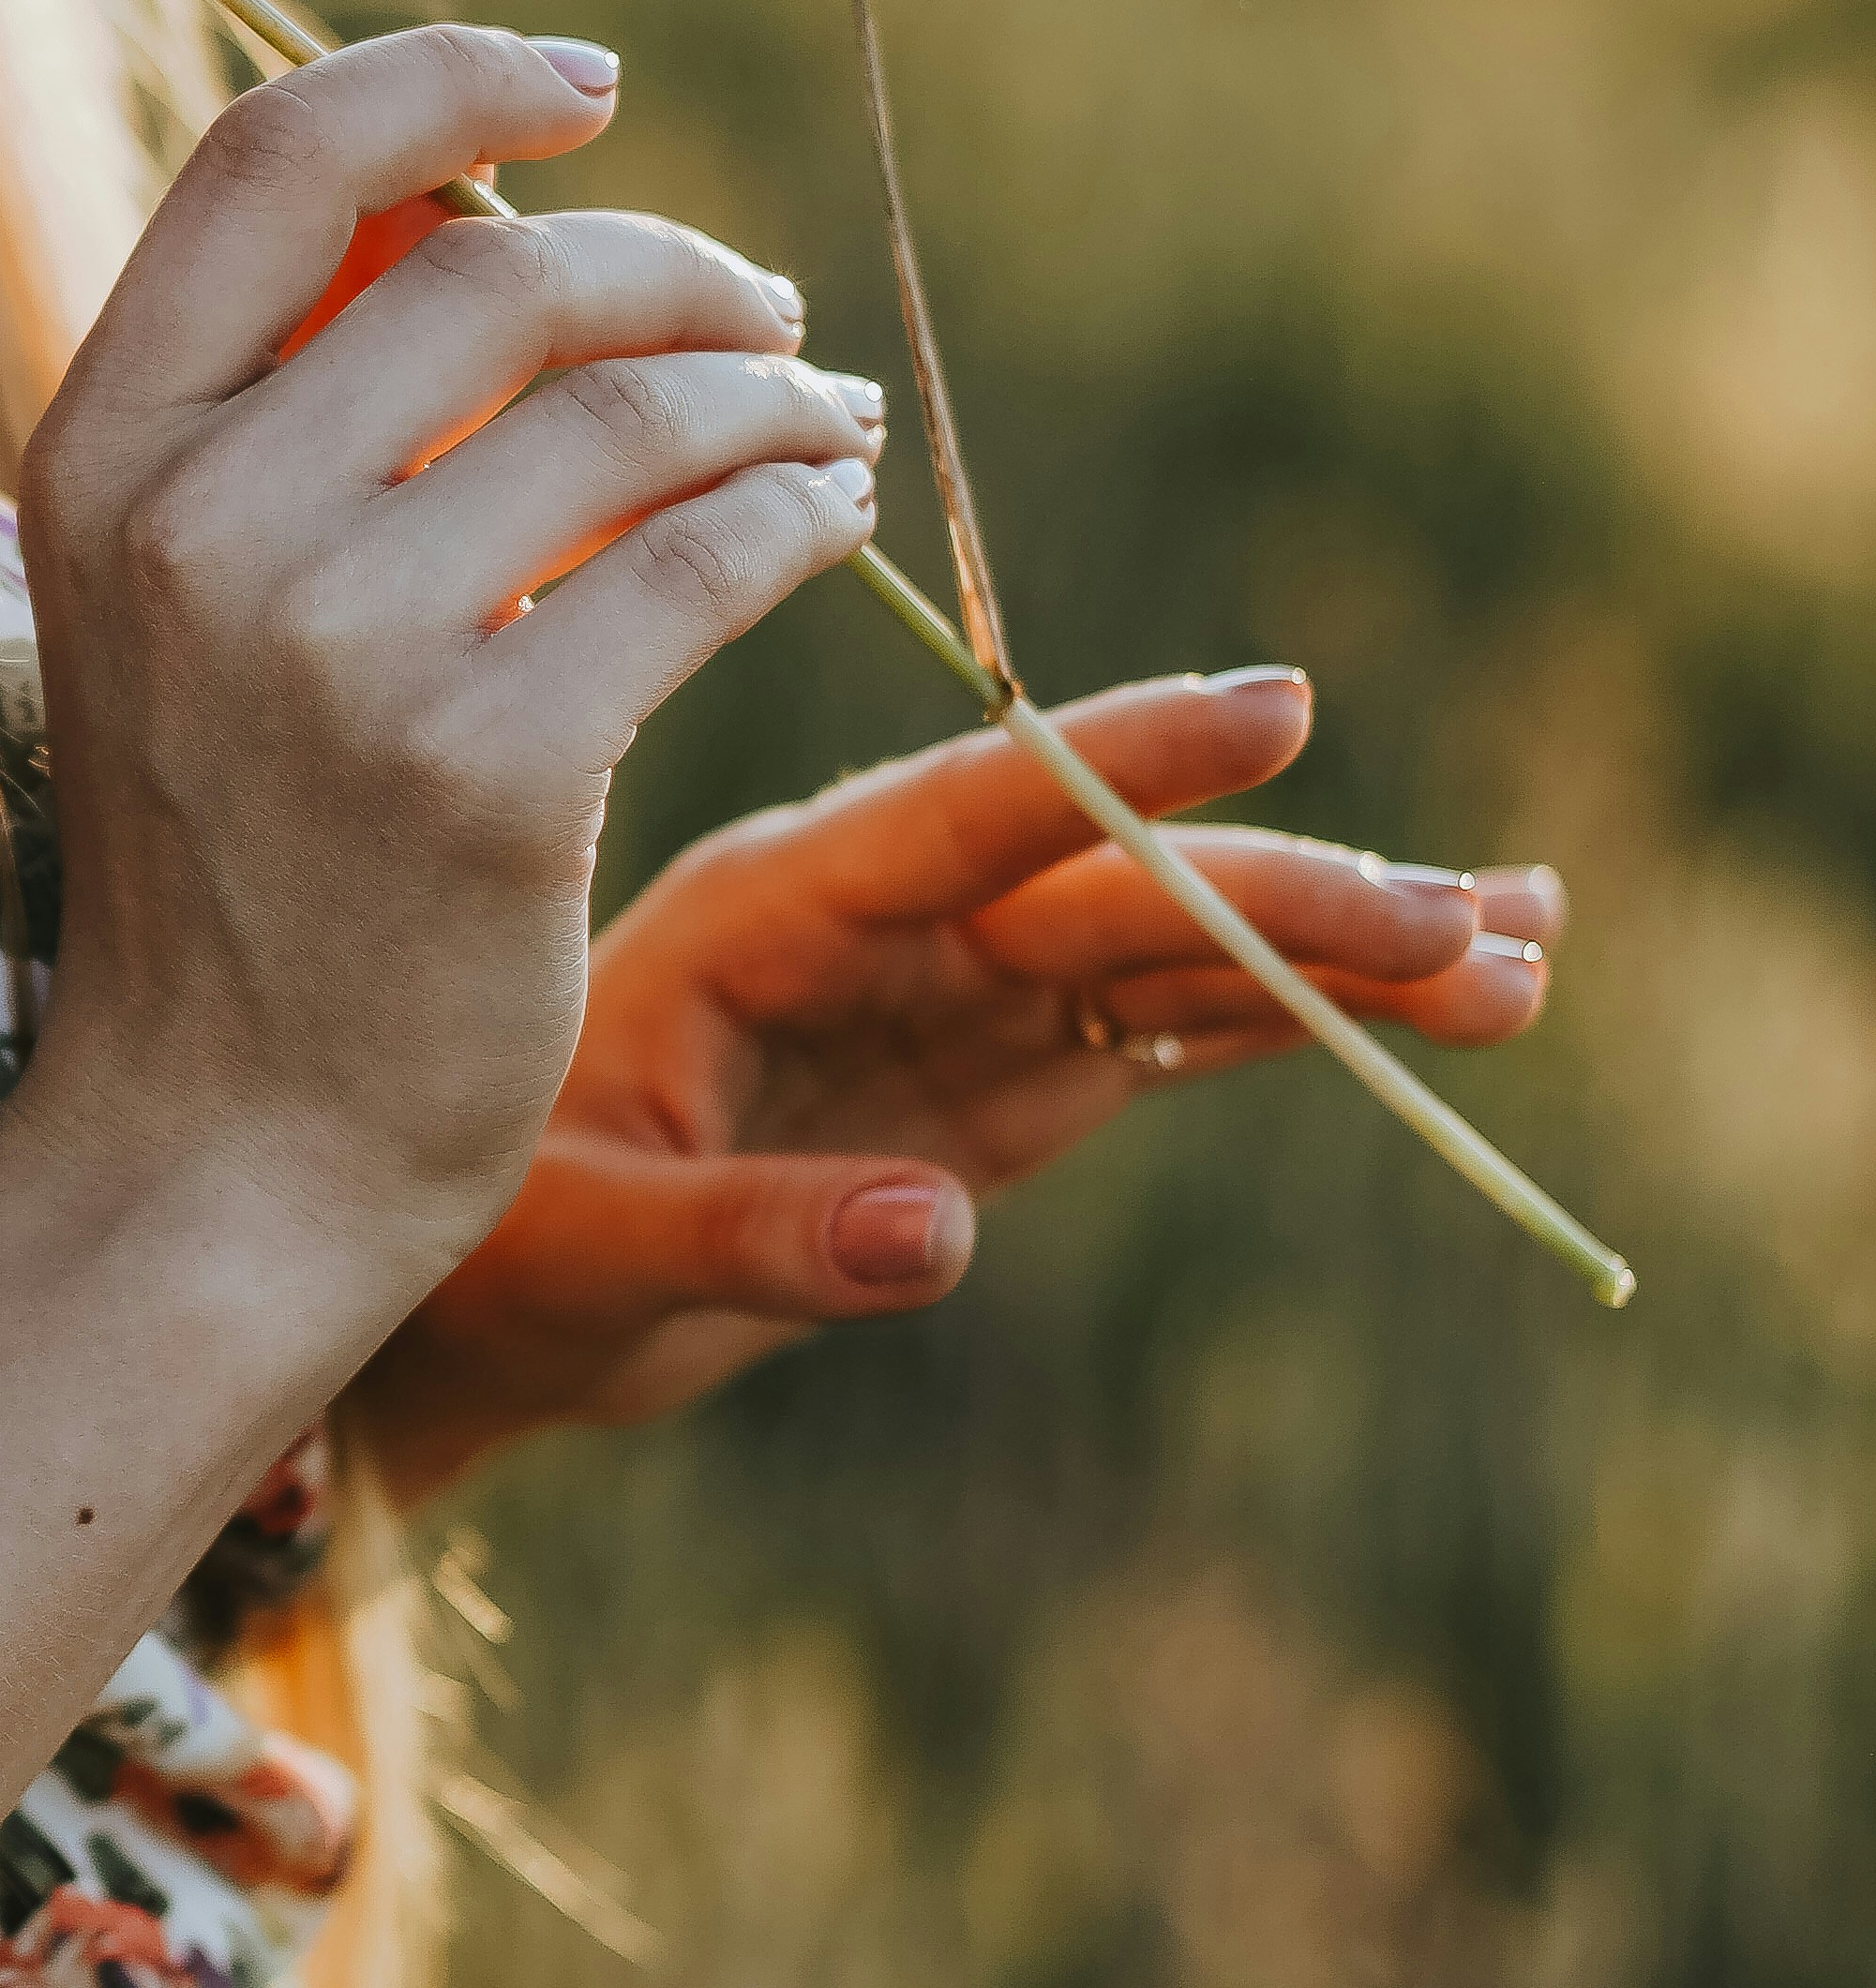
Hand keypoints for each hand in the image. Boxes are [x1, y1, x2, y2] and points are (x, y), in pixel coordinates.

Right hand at [15, 31, 885, 1394]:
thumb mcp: (175, 602)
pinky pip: (706, 564)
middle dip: (671, 268)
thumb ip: (281, 403)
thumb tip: (474, 194)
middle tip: (760, 312)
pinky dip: (800, 512)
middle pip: (498, 275)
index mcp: (101, 453)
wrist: (218, 1150)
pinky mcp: (489, 774)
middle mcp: (201, 527)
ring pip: (632, 414)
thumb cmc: (229, 856)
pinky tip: (831, 517)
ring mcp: (341, 650)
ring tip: (821, 421)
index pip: (272, 155)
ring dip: (766, 391)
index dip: (449, 81)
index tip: (584, 89)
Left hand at [352, 670, 1562, 1488]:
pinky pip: (1171, 1031)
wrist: (459, 1283)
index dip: (1128, 760)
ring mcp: (955, 996)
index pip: (978, 811)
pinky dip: (1302, 1020)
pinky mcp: (999, 1075)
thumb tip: (938, 1234)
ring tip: (1528, 954)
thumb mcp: (589, 1255)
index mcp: (774, 907)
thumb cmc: (491, 1242)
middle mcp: (887, 924)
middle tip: (1480, 918)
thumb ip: (756, 1240)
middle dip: (1298, 892)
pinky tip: (1453, 1009)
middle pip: (1119, 886)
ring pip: (1176, 949)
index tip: (1281, 704)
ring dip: (1341, 949)